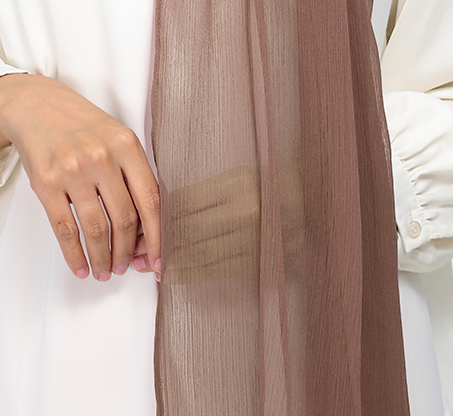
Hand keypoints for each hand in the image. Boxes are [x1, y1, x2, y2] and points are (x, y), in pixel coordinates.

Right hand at [0, 74, 160, 281]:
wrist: (35, 106)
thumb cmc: (81, 126)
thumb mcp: (115, 137)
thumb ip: (132, 175)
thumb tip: (146, 229)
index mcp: (126, 144)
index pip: (150, 199)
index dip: (157, 237)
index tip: (158, 261)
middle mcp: (102, 156)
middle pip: (124, 219)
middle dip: (127, 252)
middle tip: (126, 267)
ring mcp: (73, 170)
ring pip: (96, 229)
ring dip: (103, 258)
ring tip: (105, 271)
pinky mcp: (46, 183)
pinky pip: (65, 229)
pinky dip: (74, 255)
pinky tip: (80, 267)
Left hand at [159, 162, 303, 283]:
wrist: (311, 200)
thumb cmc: (270, 185)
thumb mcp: (238, 177)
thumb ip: (206, 192)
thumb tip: (167, 210)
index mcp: (237, 183)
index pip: (187, 203)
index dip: (162, 218)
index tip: (146, 225)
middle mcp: (244, 210)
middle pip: (191, 230)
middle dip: (162, 244)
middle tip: (141, 253)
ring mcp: (254, 236)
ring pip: (203, 253)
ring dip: (175, 263)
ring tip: (154, 269)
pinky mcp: (261, 257)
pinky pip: (221, 269)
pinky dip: (196, 273)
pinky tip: (180, 276)